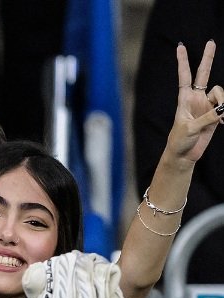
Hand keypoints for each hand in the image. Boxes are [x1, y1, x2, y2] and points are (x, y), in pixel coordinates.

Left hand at [168, 41, 223, 164]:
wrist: (183, 155)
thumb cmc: (179, 141)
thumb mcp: (190, 129)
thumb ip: (207, 117)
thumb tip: (222, 109)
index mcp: (185, 99)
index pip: (184, 77)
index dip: (183, 62)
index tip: (180, 46)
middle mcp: (196, 99)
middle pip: (203, 74)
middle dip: (207, 58)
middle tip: (210, 42)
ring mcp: (206, 105)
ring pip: (221, 93)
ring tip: (221, 117)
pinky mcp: (214, 114)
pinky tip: (222, 123)